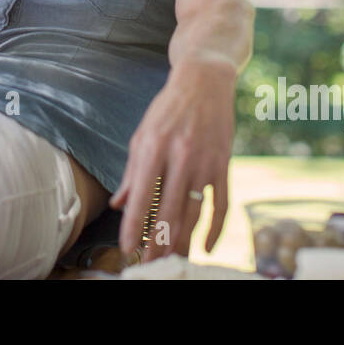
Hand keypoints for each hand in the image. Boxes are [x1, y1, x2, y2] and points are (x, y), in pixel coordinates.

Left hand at [108, 58, 237, 262]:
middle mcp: (180, 156)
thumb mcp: (143, 133)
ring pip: (194, 212)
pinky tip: (207, 247)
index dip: (133, 224)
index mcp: (154, 146)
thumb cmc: (168, 108)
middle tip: (149, 264)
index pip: (141, 195)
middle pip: (168, 210)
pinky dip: (216, 230)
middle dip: (157, 242)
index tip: (126, 246)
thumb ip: (132, 171)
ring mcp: (205, 161)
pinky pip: (221, 205)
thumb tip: (119, 204)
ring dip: (183, 241)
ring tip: (173, 260)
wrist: (205, 81)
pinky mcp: (224, 165)